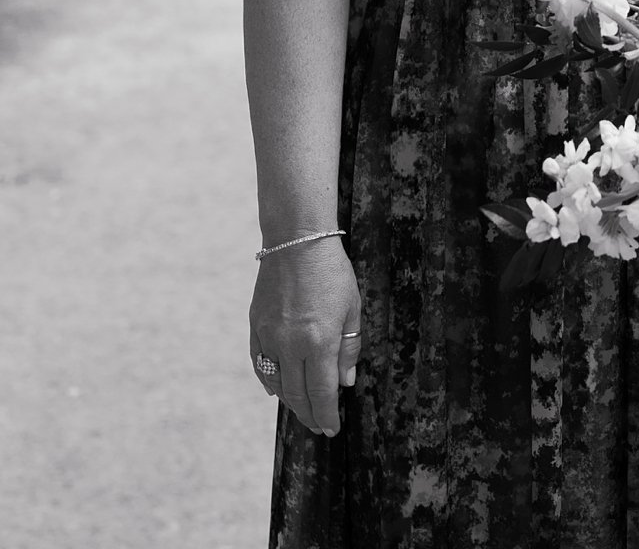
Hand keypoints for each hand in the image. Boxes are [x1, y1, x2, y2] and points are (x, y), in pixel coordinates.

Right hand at [248, 236, 361, 436]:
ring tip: (303, 410)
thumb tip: (345, 382)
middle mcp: (291, 344)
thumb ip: (348, 348)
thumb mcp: (351, 308)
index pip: (322, 392)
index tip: (331, 428)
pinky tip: (278, 390)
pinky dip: (269, 381)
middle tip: (318, 425)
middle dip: (310, 414)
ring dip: (291, 402)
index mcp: (319, 341)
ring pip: (278, 384)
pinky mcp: (256, 327)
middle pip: (298, 394)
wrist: (297, 241)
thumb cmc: (331, 271)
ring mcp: (270, 337)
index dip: (327, 414)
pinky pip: (260, 364)